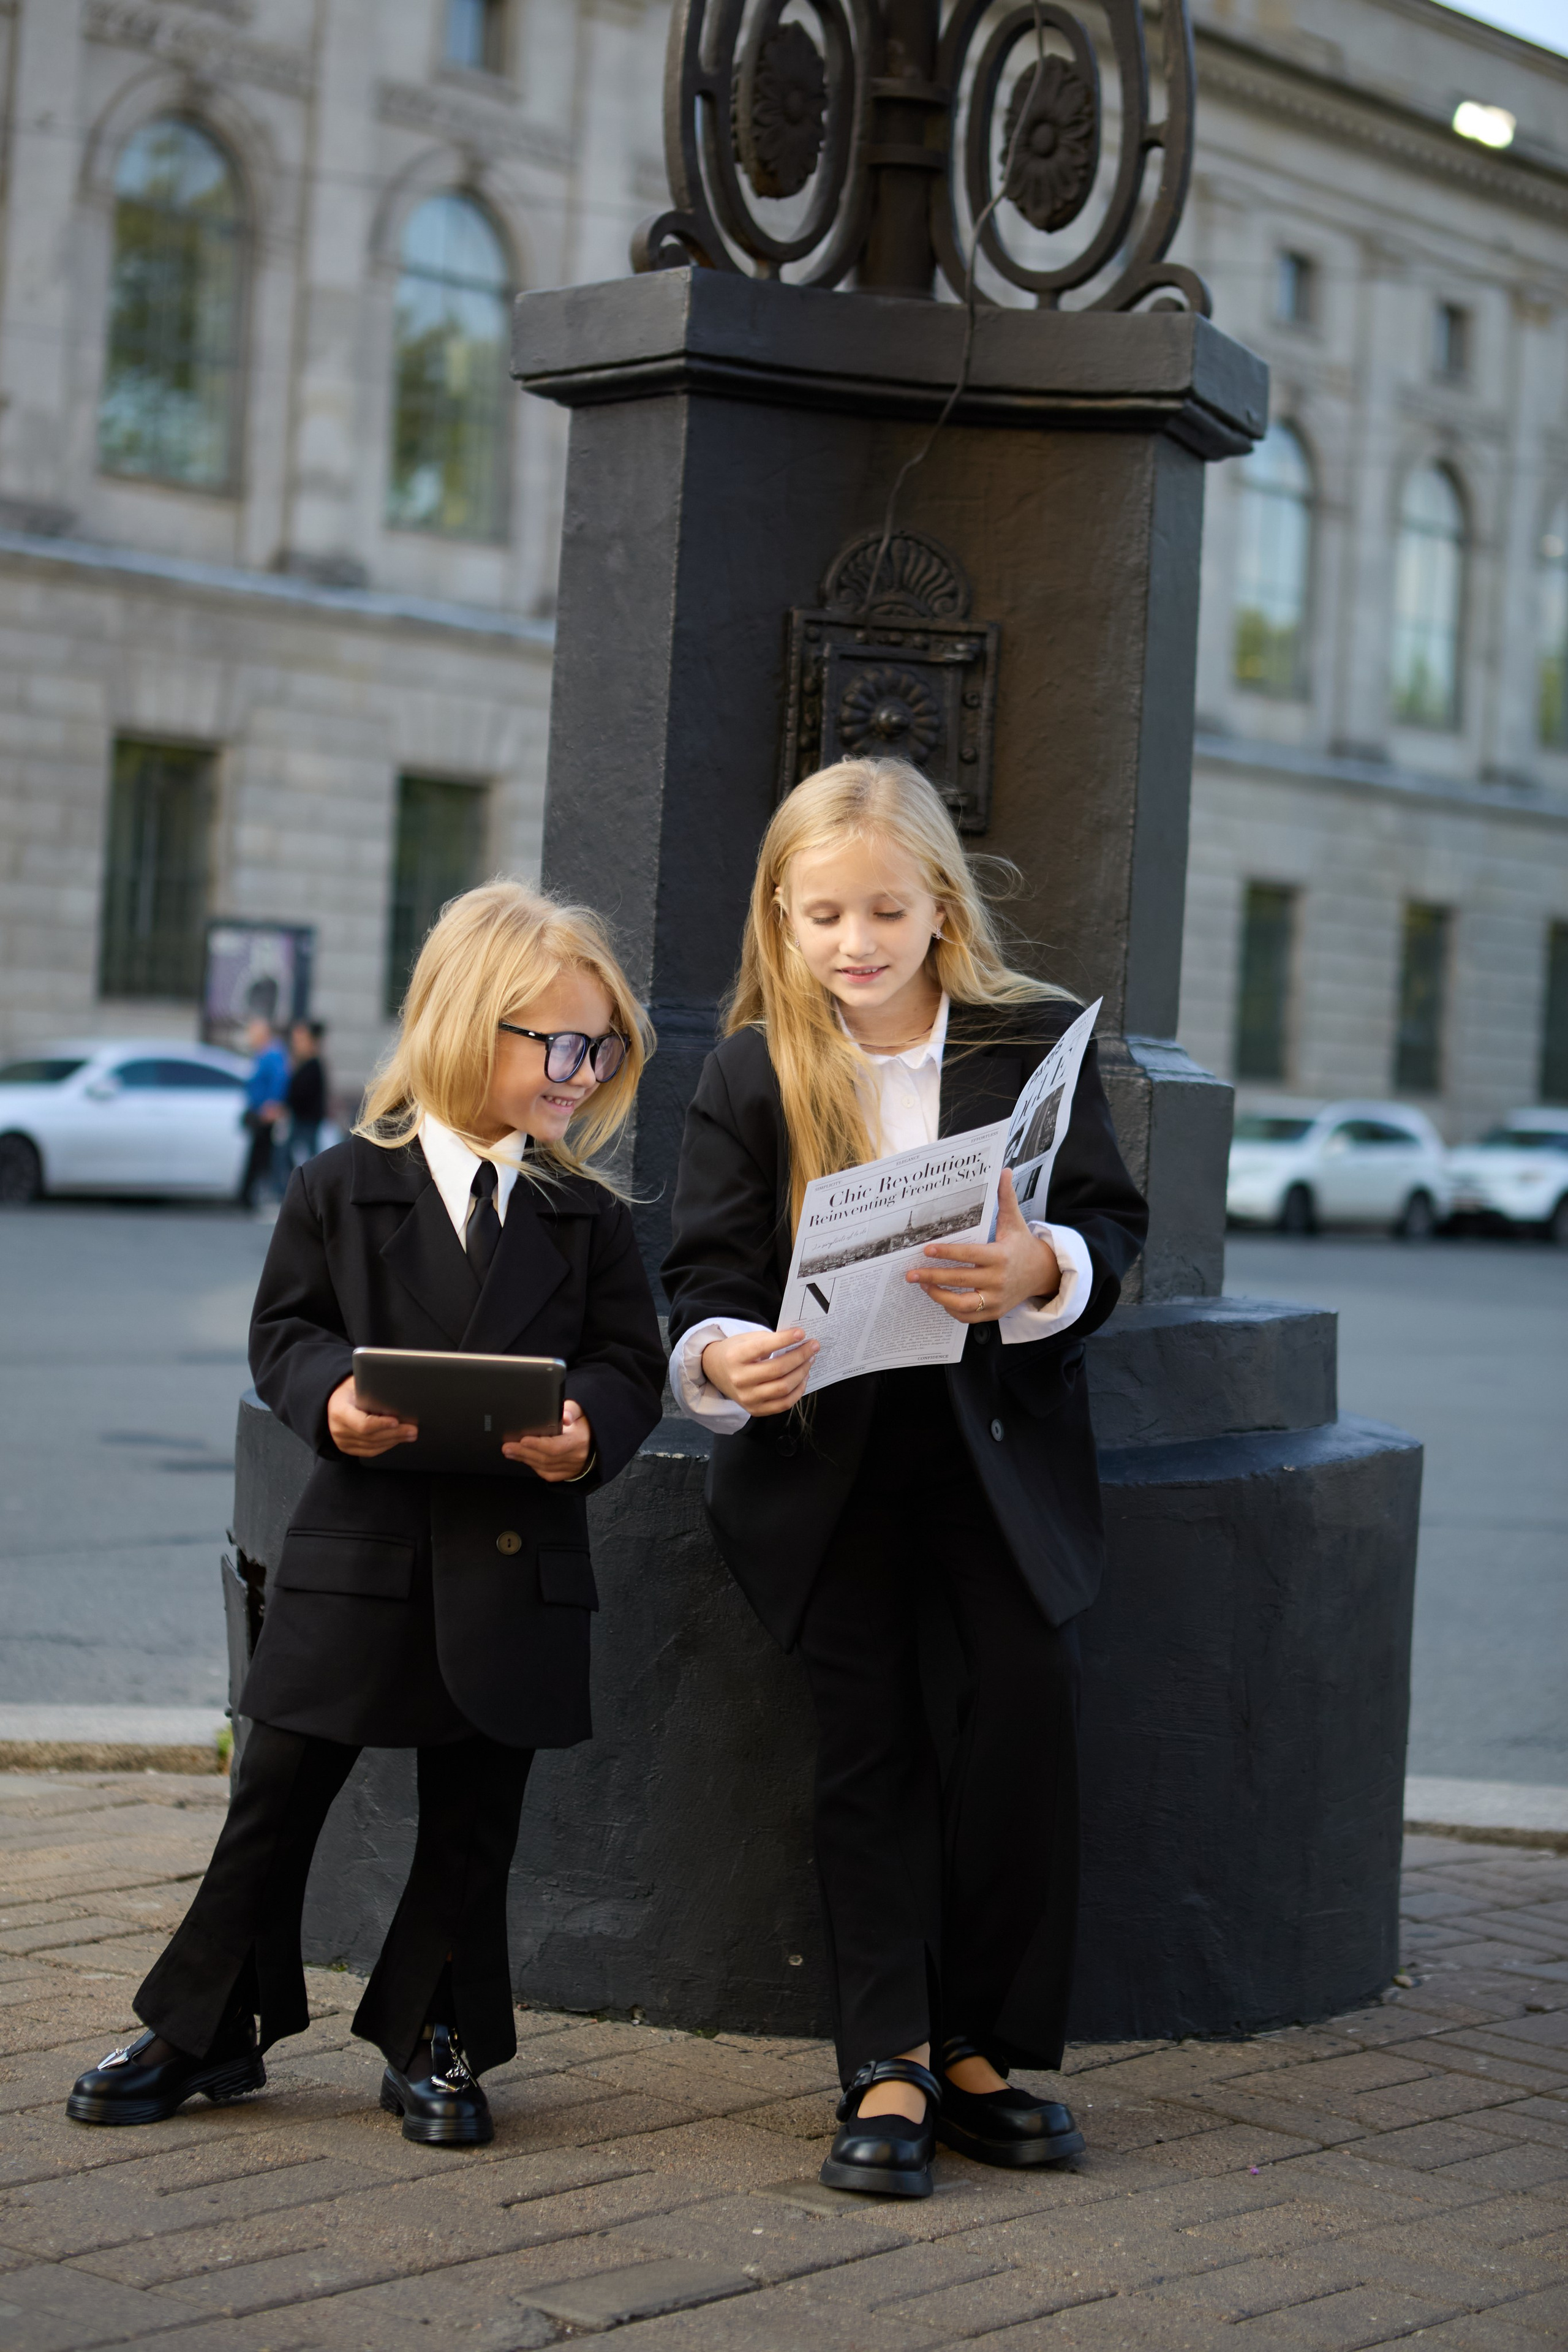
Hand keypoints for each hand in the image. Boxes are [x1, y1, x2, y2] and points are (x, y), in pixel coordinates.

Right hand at [328, 1374, 417, 1457]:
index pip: (363, 1424)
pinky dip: (386, 1446)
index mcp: (339, 1411)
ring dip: (394, 1441)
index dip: (381, 1424)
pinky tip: (397, 1439)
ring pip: (372, 1446)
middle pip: (371, 1437)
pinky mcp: (348, 1448)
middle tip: (412, 1429)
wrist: (333, 1402)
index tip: (397, 1421)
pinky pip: (370, 1451)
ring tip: (410, 1434)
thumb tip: (398, 1389)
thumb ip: (373, 1389)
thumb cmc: (350, 1390)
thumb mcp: (357, 1384)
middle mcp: (338, 1429)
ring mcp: (342, 1442)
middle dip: (395, 1434)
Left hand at [504, 1398, 592, 1480]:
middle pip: (545, 1458)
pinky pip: (546, 1474)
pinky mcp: (566, 1474)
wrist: (594, 1440)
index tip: (523, 1440)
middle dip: (524, 1452)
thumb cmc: (583, 1425)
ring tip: (510, 1451)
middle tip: (507, 1446)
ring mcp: (571, 1468)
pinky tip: (523, 1458)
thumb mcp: (580, 1411)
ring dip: (525, 1459)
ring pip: (544, 1467)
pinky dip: (533, 1466)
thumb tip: (565, 1416)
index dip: (538, 1445)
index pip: (555, 1447)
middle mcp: (576, 1457)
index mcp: (579, 1441)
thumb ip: (571, 1409)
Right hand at [700, 1326, 816, 1416]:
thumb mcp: (746, 1340)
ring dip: (802, 1373)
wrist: (715, 1371)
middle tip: (813, 1346)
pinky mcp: (755, 1410)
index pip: (763, 1347)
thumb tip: (798, 1341)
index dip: (784, 1340)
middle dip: (800, 1356)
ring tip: (809, 1361)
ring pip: (783, 1388)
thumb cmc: (735, 1352)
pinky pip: (783, 1404)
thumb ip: (769, 1340)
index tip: (801, 1333)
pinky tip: (803, 1378)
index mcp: (734, 1357)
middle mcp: (739, 1380)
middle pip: (778, 1369)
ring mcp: (747, 1398)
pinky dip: (798, 1391)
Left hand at [904, 1169, 1060, 1324]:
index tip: (926, 1250)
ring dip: (939, 1296)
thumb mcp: (1015, 1222)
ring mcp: (996, 1299)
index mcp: (1001, 1256)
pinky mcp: (994, 1312)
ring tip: (923, 1287)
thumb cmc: (1021, 1245)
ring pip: (962, 1303)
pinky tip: (939, 1298)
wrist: (1042, 1273)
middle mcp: (998, 1280)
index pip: (970, 1255)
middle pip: (960, 1279)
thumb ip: (1006, 1197)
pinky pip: (968, 1316)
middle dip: (932, 1277)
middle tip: (911, 1274)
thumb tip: (1004, 1170)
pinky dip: (952, 1310)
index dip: (948, 1253)